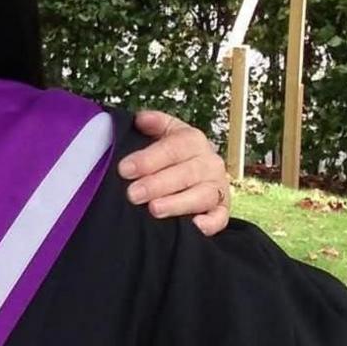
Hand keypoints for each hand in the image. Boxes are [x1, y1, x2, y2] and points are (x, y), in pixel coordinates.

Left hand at [118, 111, 230, 235]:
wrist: (199, 173)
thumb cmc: (173, 155)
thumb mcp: (165, 134)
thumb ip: (155, 125)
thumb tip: (141, 119)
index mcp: (194, 141)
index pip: (173, 147)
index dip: (149, 158)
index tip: (124, 169)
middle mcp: (209, 163)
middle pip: (186, 173)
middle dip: (157, 184)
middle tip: (132, 194)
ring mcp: (217, 187)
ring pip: (202, 195)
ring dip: (178, 203)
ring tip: (154, 209)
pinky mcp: (222, 210)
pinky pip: (220, 218)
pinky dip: (210, 223)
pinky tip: (194, 226)